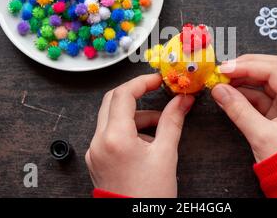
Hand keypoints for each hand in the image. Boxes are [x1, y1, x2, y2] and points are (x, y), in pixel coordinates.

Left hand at [85, 74, 194, 197]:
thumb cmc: (148, 196)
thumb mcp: (166, 154)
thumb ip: (172, 121)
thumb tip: (182, 100)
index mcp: (115, 138)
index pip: (123, 94)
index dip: (142, 82)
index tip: (158, 80)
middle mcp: (99, 142)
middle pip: (113, 101)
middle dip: (136, 94)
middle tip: (156, 91)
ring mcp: (95, 151)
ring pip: (112, 117)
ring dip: (135, 114)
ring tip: (159, 126)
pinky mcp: (97, 158)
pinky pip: (110, 133)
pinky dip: (128, 129)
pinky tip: (146, 140)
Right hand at [212, 55, 276, 162]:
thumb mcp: (261, 136)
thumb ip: (238, 110)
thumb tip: (219, 90)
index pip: (275, 70)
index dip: (248, 66)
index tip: (225, 68)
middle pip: (274, 68)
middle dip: (247, 66)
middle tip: (225, 69)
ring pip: (267, 80)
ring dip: (245, 78)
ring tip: (224, 81)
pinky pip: (262, 95)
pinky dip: (245, 92)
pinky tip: (230, 93)